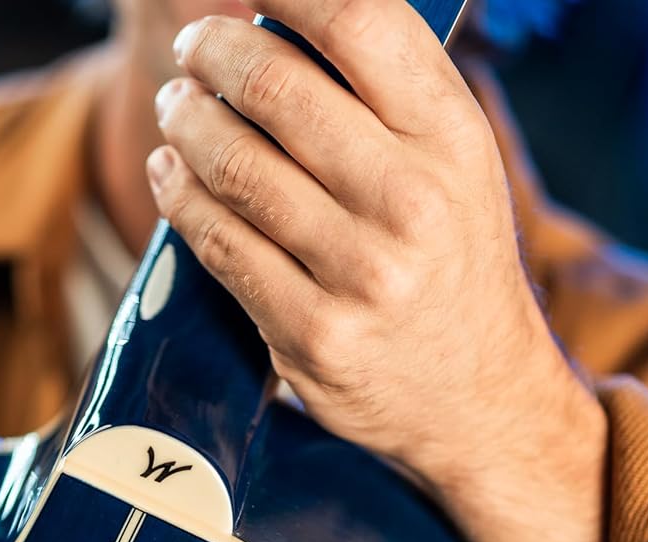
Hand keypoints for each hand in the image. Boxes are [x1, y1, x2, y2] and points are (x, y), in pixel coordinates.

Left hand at [148, 0, 607, 541]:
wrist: (477, 398)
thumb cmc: (451, 262)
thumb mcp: (455, 166)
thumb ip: (389, 97)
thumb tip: (289, 18)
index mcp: (453, 140)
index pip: (361, 24)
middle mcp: (411, 202)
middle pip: (277, 89)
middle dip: (214, 52)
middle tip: (194, 47)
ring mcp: (358, 273)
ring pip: (233, 167)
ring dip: (185, 122)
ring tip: (176, 106)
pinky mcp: (309, 333)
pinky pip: (218, 245)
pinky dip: (179, 196)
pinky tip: (171, 173)